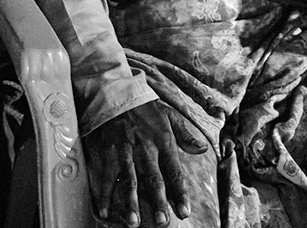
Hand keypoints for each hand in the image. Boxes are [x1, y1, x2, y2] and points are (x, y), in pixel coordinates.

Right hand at [84, 102, 197, 227]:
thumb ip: (185, 135)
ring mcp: (125, 151)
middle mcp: (145, 148)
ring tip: (133, 222)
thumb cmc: (145, 106)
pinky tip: (104, 210)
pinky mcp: (109, 151)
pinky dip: (104, 194)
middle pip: (153, 180)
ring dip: (131, 202)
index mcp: (163, 141)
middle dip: (158, 202)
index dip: (179, 193)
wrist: (117, 92)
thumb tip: (202, 149)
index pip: (174, 172)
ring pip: (130, 180)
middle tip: (161, 222)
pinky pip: (107, 175)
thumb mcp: (169, 115)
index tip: (184, 212)